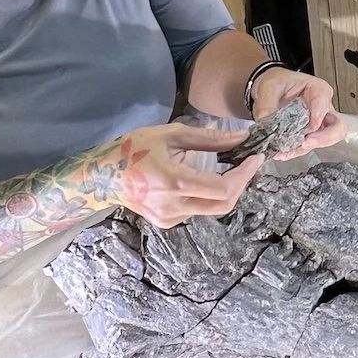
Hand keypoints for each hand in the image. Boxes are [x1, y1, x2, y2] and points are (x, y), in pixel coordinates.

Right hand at [110, 124, 264, 227]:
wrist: (101, 176)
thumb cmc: (134, 148)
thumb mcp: (172, 135)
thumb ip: (209, 139)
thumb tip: (242, 138)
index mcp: (173, 182)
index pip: (222, 188)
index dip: (244, 175)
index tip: (256, 158)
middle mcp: (172, 206)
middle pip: (222, 205)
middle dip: (241, 184)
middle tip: (249, 164)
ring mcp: (169, 218)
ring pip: (211, 208)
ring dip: (227, 189)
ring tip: (232, 167)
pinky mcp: (166, 222)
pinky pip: (197, 210)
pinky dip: (209, 195)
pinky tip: (209, 178)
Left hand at [251, 68, 348, 158]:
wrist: (270, 91)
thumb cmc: (277, 82)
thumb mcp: (269, 86)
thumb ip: (267, 103)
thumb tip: (265, 120)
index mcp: (318, 90)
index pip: (324, 103)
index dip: (318, 116)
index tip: (310, 127)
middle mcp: (322, 108)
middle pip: (337, 126)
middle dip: (324, 138)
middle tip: (307, 143)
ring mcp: (317, 123)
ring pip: (324, 140)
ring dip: (305, 148)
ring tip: (286, 151)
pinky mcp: (307, 135)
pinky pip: (307, 146)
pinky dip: (295, 152)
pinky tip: (283, 153)